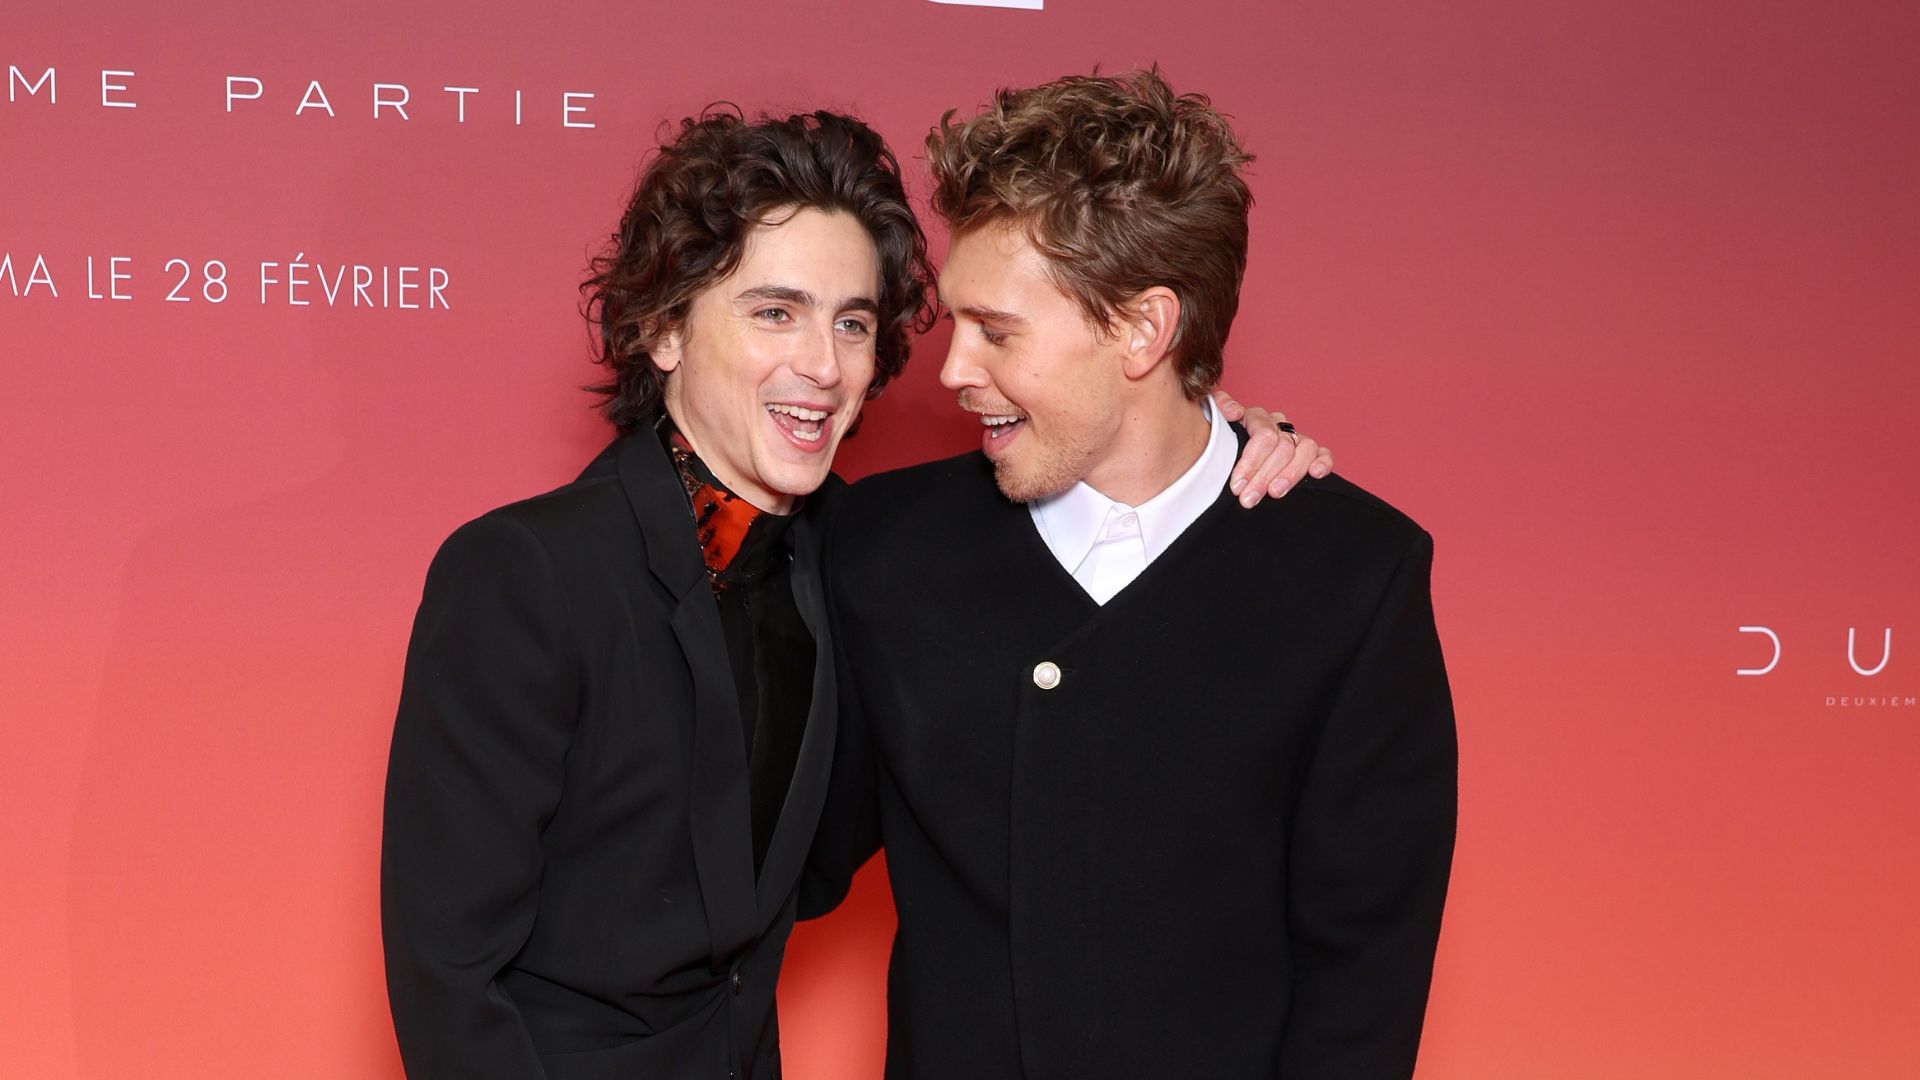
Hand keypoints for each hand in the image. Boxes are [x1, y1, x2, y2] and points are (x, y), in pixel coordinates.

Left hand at [1213, 389, 1333, 507]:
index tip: (1237, 486)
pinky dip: (1323, 462)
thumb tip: (1234, 412)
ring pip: (1304, 449)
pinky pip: (1323, 453)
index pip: (1262, 436)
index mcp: (1258, 418)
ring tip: (1275, 493)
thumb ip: (1219, 408)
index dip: (1250, 462)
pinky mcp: (1312, 452)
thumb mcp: (1216, 426)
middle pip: (1281, 447)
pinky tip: (1315, 474)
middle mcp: (1280, 425)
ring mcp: (1297, 438)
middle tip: (1249, 498)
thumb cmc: (1223, 443)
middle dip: (1264, 476)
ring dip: (1290, 474)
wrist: (1227, 453)